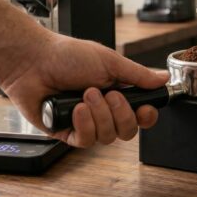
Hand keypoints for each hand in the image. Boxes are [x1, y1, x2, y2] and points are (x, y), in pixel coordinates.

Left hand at [0, 33, 167, 147]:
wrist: (34, 61)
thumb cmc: (67, 56)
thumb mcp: (109, 60)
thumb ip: (137, 74)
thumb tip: (163, 78)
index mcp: (117, 92)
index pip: (140, 115)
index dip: (146, 117)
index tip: (145, 109)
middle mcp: (103, 110)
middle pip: (127, 131)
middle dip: (121, 114)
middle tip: (108, 94)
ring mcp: (85, 122)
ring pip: (107, 137)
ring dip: (99, 115)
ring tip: (85, 95)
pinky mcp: (67, 132)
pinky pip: (85, 140)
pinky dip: (84, 125)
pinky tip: (76, 110)